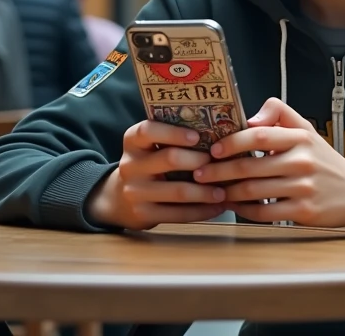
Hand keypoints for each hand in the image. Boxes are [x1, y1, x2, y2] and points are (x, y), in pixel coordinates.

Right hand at [86, 120, 225, 230]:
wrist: (120, 198)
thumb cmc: (148, 164)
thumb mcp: (149, 147)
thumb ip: (172, 139)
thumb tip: (216, 135)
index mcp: (132, 141)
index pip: (148, 130)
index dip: (174, 132)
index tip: (198, 136)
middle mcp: (130, 165)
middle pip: (170, 159)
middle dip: (199, 161)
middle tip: (221, 164)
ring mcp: (134, 191)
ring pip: (178, 191)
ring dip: (206, 192)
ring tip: (224, 191)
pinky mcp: (142, 214)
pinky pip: (177, 214)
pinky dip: (201, 211)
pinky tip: (217, 208)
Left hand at [193, 98, 344, 228]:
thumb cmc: (323, 159)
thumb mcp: (306, 129)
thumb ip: (279, 114)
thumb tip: (250, 119)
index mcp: (301, 138)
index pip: (259, 136)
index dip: (232, 143)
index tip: (213, 149)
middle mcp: (303, 162)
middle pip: (250, 167)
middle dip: (219, 172)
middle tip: (200, 174)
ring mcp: (303, 188)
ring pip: (253, 192)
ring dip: (227, 192)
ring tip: (212, 190)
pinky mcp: (303, 212)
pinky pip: (264, 213)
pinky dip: (244, 210)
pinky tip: (234, 206)